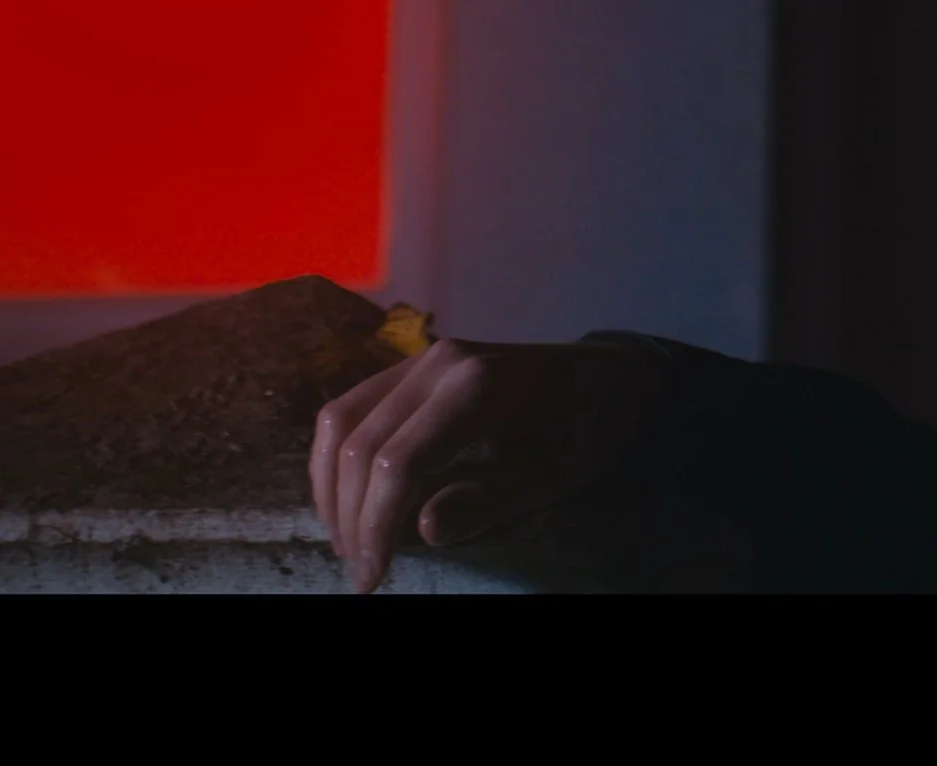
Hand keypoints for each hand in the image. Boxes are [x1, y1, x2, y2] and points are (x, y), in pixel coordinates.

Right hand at [309, 337, 667, 592]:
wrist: (606, 376)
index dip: (375, 525)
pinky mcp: (413, 365)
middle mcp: (439, 363)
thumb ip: (490, 502)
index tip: (373, 578)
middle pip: (360, 444)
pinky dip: (337, 456)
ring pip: (340, 420)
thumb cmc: (585, 431)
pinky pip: (353, 406)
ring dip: (331, 487)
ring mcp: (422, 358)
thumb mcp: (553, 478)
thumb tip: (422, 530)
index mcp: (479, 388)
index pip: (398, 462)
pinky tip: (348, 500)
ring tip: (347, 542)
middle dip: (350, 516)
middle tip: (359, 571)